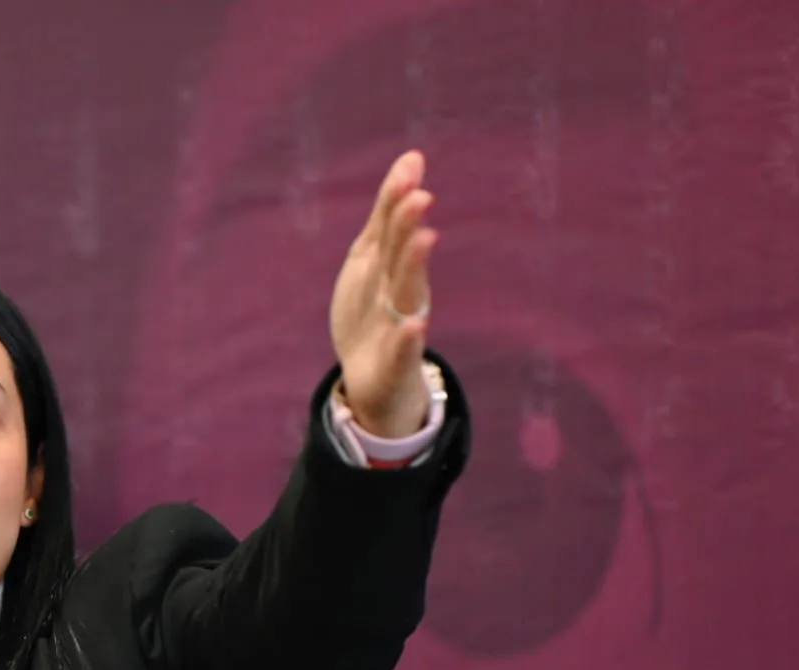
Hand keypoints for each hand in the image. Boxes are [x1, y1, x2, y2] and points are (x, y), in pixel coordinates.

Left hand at [328, 149, 439, 437]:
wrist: (376, 382)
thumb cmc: (375, 312)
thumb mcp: (373, 260)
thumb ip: (388, 214)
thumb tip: (412, 156)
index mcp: (388, 267)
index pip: (390, 229)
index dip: (396, 201)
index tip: (409, 168)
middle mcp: (398, 292)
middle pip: (400, 256)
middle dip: (407, 227)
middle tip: (418, 196)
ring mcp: (399, 326)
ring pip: (406, 294)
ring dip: (414, 267)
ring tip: (425, 239)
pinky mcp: (396, 362)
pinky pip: (404, 349)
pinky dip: (409, 338)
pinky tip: (417, 324)